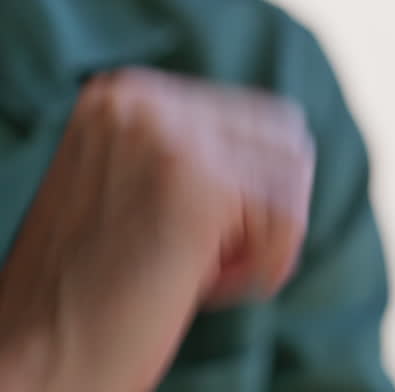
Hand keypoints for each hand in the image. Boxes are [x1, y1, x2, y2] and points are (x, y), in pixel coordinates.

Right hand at [0, 69, 313, 390]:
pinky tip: (199, 287)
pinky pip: (287, 219)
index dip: (253, 188)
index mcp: (125, 93)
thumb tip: (292, 137)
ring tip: (192, 271)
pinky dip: (263, 267)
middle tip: (199, 260)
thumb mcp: (139, 189)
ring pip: (294, 174)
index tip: (194, 237)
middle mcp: (141, 99)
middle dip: (266, 206)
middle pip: (286, 136)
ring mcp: (168, 134)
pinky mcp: (198, 183)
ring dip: (262, 239)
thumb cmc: (96, 291)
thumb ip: (198, 151)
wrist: (37, 363)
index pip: (258, 116)